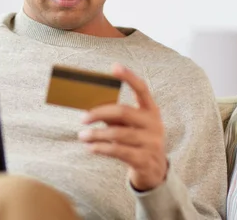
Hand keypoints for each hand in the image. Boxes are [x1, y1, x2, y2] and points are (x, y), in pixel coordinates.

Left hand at [78, 64, 167, 190]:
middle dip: (99, 113)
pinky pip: (118, 151)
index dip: (129, 77)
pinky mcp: (144, 159)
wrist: (154, 170)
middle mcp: (154, 124)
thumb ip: (114, 115)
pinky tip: (90, 147)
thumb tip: (88, 106)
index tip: (114, 67)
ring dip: (96, 134)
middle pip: (123, 112)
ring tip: (82, 135)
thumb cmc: (136, 140)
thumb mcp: (129, 125)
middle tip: (82, 118)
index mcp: (151, 110)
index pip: (141, 89)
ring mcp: (151, 142)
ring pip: (117, 134)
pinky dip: (101, 148)